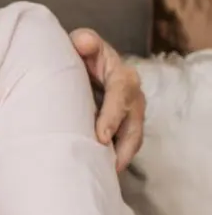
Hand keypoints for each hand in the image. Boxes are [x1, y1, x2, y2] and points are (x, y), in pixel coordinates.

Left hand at [70, 28, 145, 170]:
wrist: (82, 64)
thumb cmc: (80, 54)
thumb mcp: (81, 43)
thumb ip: (84, 41)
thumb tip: (84, 42)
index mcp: (121, 74)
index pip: (121, 94)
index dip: (112, 115)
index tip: (101, 135)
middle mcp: (131, 95)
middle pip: (133, 122)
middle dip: (123, 144)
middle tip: (110, 163)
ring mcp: (130, 112)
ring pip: (133, 136)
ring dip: (123, 155)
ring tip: (109, 173)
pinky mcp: (123, 125)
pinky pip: (125, 143)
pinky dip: (117, 157)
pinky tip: (104, 171)